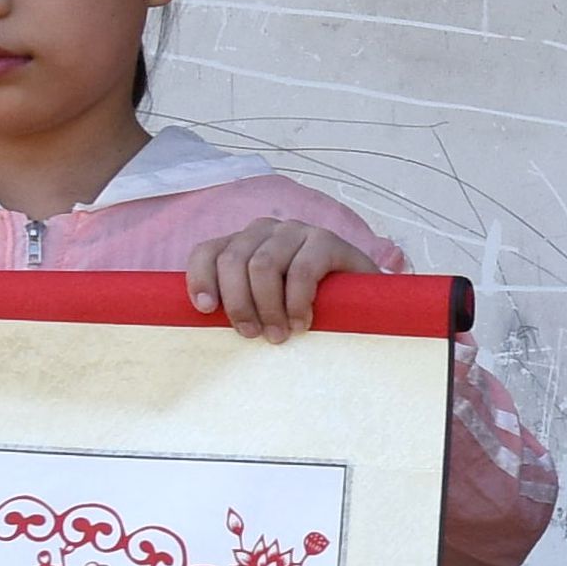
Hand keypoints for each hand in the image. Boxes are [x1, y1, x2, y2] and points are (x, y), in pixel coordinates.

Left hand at [177, 220, 370, 337]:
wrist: (366, 301)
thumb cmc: (309, 306)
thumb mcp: (266, 302)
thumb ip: (241, 301)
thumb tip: (207, 319)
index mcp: (244, 242)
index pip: (208, 251)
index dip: (200, 279)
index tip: (206, 311)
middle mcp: (267, 230)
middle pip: (233, 260)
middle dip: (238, 303)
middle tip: (251, 334)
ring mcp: (298, 231)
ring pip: (263, 265)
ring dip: (268, 307)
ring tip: (278, 335)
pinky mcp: (328, 241)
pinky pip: (302, 271)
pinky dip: (296, 302)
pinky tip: (301, 322)